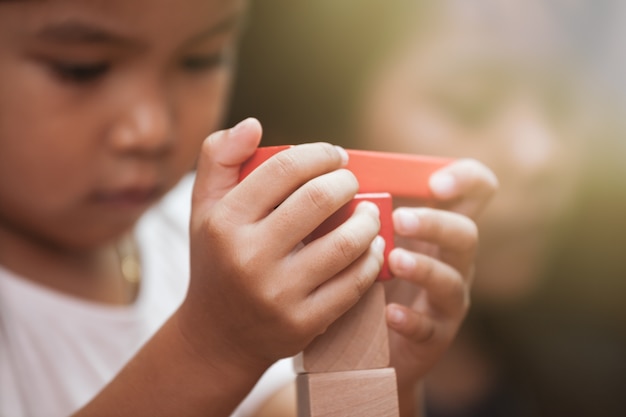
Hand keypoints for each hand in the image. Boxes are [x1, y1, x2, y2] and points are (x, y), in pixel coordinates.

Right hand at [180, 118, 384, 372]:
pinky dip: (372, 259)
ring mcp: (277, 293)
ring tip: (368, 212)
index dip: (319, 153)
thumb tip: (253, 124)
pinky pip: (353, 283)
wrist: (217, 335)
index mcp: (225, 221)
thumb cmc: (217, 260)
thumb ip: (219, 158)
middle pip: (319, 199)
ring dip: (368, 219)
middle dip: (347, 181)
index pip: (285, 168)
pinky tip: (372, 246)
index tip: (335, 156)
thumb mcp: (204, 208)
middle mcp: (248, 256)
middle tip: (351, 182)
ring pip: (345, 243)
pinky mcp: (303, 322)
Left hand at [384, 159, 496, 414]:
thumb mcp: (368, 237)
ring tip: (394, 260)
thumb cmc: (365, 275)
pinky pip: (429, 329)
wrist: (362, 342)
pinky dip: (411, 319)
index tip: (435, 182)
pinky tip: (389, 312)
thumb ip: (361, 207)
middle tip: (400, 219)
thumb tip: (336, 173)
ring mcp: (446, 301)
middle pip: (466, 234)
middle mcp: (452, 262)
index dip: (466, 180)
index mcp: (440, 228)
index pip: (476, 191)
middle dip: (435, 224)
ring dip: (424, 267)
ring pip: (451, 281)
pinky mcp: (433, 337)